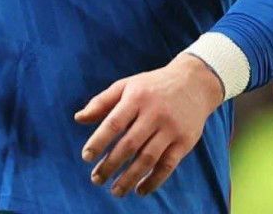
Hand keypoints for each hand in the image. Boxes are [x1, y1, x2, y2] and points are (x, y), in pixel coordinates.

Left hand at [74, 53, 222, 197]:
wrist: (194, 83)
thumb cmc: (152, 86)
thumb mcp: (128, 85)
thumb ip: (102, 102)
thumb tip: (78, 119)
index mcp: (137, 96)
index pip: (114, 122)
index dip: (99, 141)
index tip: (86, 157)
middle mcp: (154, 112)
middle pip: (129, 144)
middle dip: (110, 165)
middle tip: (96, 179)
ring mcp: (171, 128)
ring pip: (148, 158)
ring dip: (129, 178)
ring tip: (115, 191)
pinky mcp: (185, 141)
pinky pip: (167, 166)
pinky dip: (153, 181)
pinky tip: (140, 189)